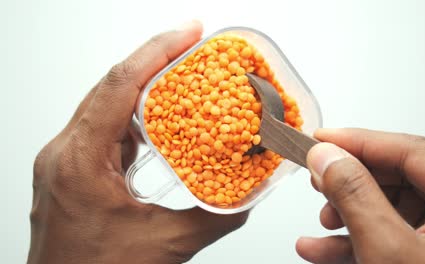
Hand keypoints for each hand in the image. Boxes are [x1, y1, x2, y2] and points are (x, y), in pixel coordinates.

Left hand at [28, 21, 247, 263]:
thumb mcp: (164, 246)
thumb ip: (213, 219)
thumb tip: (245, 196)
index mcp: (81, 161)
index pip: (119, 86)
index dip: (157, 51)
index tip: (189, 33)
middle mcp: (66, 152)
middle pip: (110, 86)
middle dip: (153, 60)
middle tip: (190, 45)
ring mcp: (65, 159)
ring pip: (105, 104)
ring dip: (142, 86)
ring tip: (179, 73)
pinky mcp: (72, 169)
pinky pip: (103, 128)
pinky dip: (132, 115)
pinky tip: (157, 117)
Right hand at [296, 128, 424, 262]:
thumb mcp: (389, 252)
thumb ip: (356, 196)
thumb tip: (327, 156)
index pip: (409, 150)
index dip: (358, 141)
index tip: (320, 140)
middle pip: (399, 176)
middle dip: (351, 181)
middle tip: (317, 178)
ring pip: (392, 208)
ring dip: (349, 214)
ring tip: (321, 221)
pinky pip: (392, 235)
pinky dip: (356, 241)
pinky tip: (321, 248)